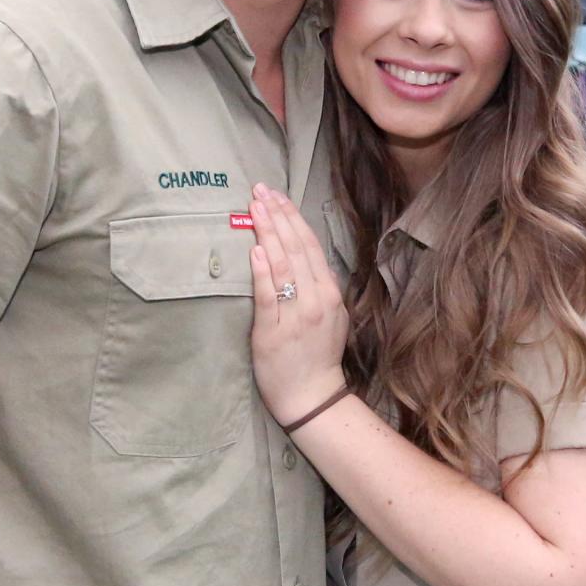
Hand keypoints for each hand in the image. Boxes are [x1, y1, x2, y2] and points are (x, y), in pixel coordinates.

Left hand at [248, 185, 347, 426]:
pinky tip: (255, 251)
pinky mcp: (274, 332)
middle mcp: (316, 299)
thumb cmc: (317, 355)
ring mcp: (296, 315)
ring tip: (254, 208)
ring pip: (282, 266)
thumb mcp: (331, 315)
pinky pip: (268, 297)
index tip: (277, 194)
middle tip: (260, 189)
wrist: (313, 396)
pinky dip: (263, 272)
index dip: (292, 217)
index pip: (310, 245)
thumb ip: (319, 286)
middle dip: (277, 215)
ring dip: (267, 233)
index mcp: (329, 292)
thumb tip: (304, 255)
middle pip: (295, 248)